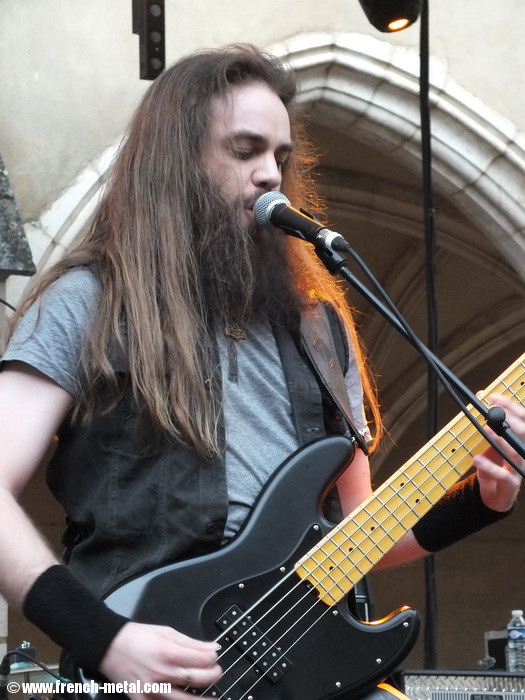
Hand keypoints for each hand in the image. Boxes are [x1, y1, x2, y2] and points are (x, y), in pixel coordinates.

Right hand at [99, 621, 221, 698]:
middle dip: (213, 675)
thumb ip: (191, 642)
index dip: (213, 658)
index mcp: (170, 653)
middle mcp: (163, 674)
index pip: (203, 660)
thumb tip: (212, 647)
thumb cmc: (137, 637)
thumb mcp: (166, 632)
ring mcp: (153, 691)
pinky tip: (185, 699)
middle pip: (199, 680)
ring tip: (213, 699)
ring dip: (203, 699)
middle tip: (216, 672)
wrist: (110, 647)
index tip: (214, 656)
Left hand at [474, 394, 523, 511]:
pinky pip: (502, 475)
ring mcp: (519, 468)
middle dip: (510, 419)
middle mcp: (523, 453)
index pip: (522, 420)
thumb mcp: (492, 446)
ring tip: (487, 430)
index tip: (493, 398)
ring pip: (515, 452)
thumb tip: (481, 401)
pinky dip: (489, 467)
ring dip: (500, 440)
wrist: (494, 495)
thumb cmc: (496, 467)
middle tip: (492, 411)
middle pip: (524, 433)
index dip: (510, 407)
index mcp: (520, 441)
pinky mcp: (511, 483)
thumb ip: (489, 428)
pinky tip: (477, 460)